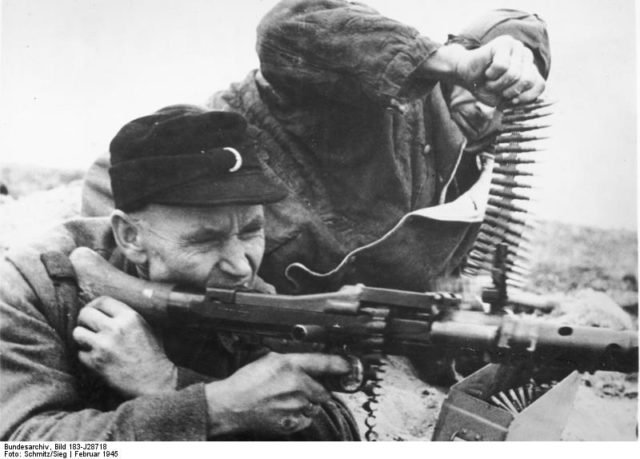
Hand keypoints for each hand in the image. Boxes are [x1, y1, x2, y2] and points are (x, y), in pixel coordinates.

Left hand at [72, 296, 176, 397]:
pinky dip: (86, 356)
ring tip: (91, 343)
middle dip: (84, 320)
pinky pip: (79, 354)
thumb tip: (112, 308)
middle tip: (88, 327)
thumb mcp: (148, 327)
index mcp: (130, 317)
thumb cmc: (153, 354)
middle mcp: (115, 328)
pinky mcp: (95, 363)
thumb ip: (130, 316)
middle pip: (85, 313)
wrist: (154, 381)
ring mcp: (103, 346)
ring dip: (82, 338)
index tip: (93, 311)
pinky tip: (97, 359)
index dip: (94, 305)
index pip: (102, 301)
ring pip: (77, 333)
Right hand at [204, 352, 349, 436]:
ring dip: (308, 403)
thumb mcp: (270, 359)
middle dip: (316, 390)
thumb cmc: (247, 382)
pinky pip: (306, 418)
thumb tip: (312, 361)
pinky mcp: (291, 423)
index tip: (349, 367)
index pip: (325, 363)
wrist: (231, 405)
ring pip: (315, 405)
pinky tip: (284, 409)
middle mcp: (297, 385)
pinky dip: (300, 415)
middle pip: (323, 390)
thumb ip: (293, 359)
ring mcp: (295, 406)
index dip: (341, 365)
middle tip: (300, 388)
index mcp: (291, 366)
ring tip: (287, 399)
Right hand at [452, 35, 545, 106]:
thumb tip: (524, 98)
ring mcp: (516, 47)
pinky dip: (491, 73)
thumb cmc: (484, 86)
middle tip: (496, 88)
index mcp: (530, 69)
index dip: (524, 97)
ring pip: (514, 73)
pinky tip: (487, 70)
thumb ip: (519, 98)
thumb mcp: (503, 99)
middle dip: (508, 90)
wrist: (464, 75)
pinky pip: (502, 65)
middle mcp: (526, 56)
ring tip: (489, 79)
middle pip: (528, 80)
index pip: (539, 85)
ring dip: (497, 83)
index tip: (509, 99)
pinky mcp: (504, 42)